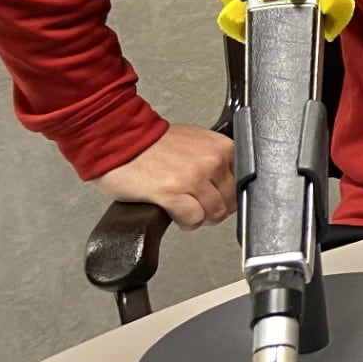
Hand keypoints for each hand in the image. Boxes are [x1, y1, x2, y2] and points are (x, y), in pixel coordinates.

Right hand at [95, 123, 236, 228]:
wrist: (120, 139)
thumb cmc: (152, 143)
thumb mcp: (196, 141)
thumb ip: (216, 158)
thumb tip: (230, 182)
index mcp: (221, 146)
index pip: (242, 181)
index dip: (229, 194)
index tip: (218, 196)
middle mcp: (211, 160)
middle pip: (230, 201)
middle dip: (214, 207)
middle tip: (197, 204)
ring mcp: (193, 177)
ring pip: (215, 213)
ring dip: (200, 216)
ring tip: (184, 207)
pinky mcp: (172, 193)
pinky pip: (194, 219)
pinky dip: (186, 222)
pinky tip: (174, 212)